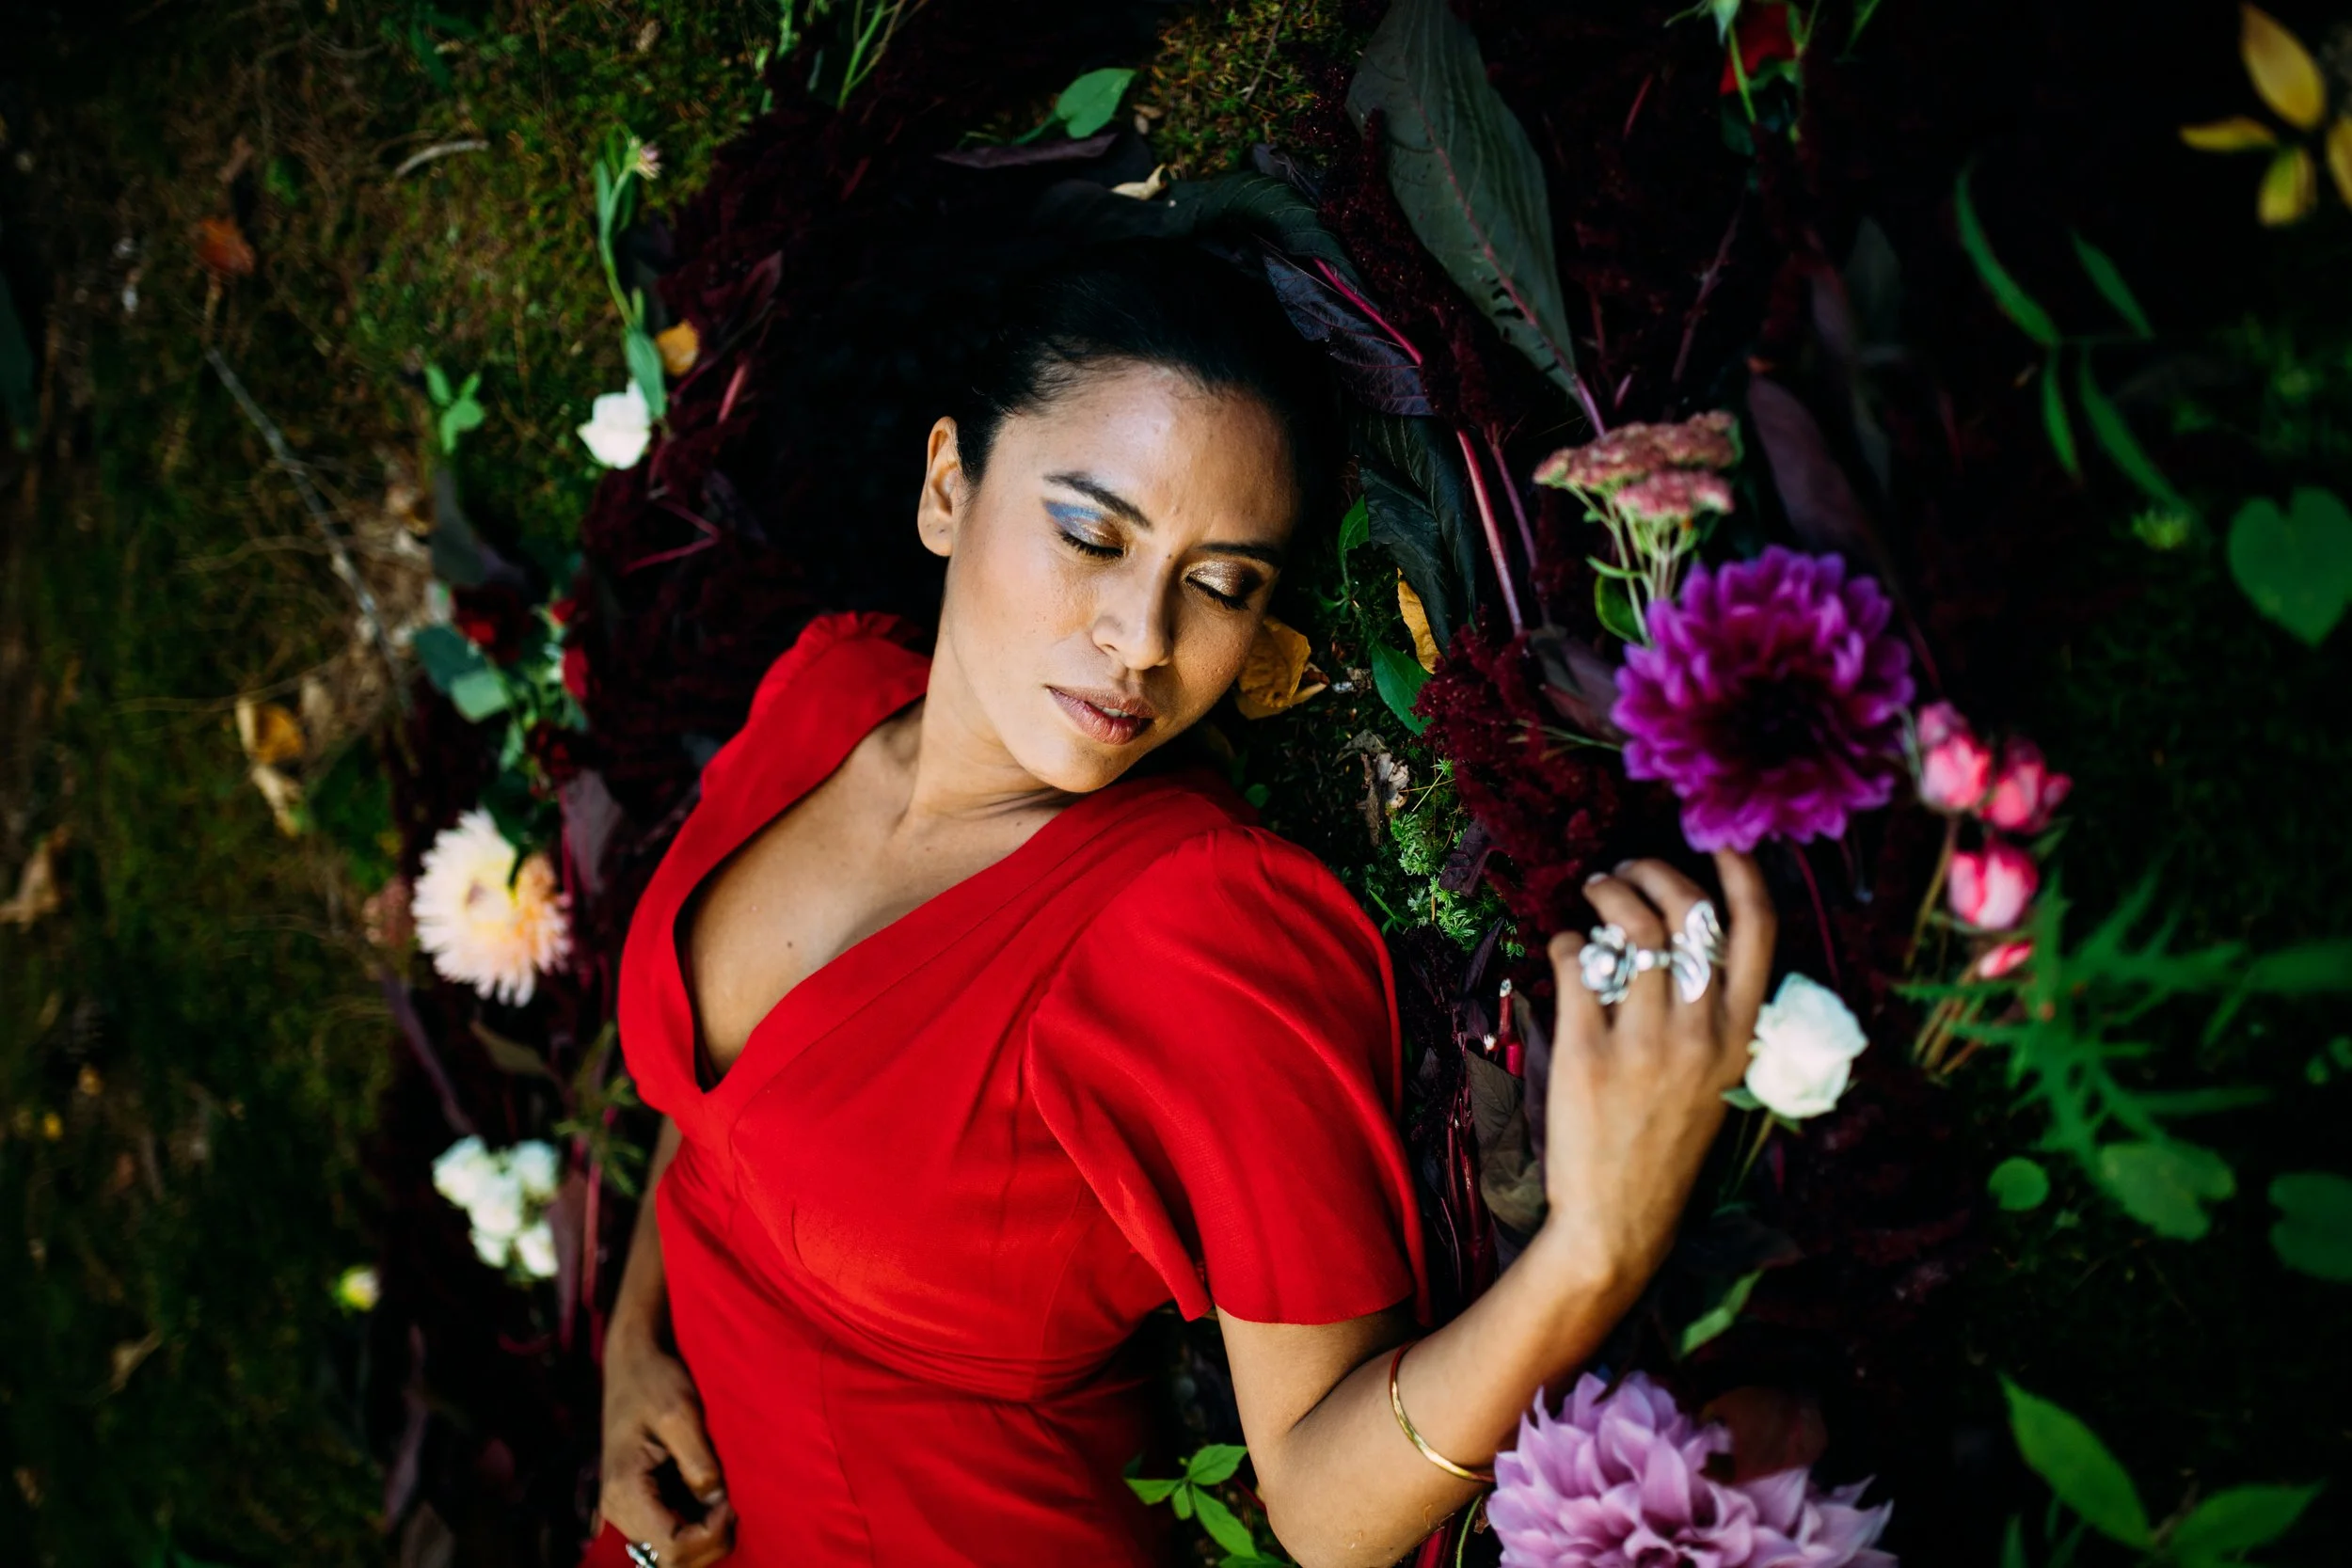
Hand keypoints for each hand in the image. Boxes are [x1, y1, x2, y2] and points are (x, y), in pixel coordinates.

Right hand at [597, 1327, 733, 1566]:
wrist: (632, 1360)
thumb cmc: (655, 1380)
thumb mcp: (682, 1413)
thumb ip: (699, 1462)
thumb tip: (716, 1501)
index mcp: (625, 1491)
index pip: (671, 1548)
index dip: (709, 1536)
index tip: (731, 1503)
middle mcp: (618, 1509)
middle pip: (669, 1559)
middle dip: (709, 1542)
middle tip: (733, 1504)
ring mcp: (625, 1507)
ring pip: (670, 1550)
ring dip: (703, 1536)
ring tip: (724, 1500)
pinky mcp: (638, 1499)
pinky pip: (668, 1530)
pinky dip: (695, 1525)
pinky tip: (712, 1497)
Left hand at [1535, 852, 1774, 1294]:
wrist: (1619, 1220)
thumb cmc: (1666, 1143)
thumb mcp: (1717, 1080)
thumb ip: (1713, 1014)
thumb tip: (1679, 936)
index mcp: (1741, 1036)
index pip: (1758, 932)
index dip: (1743, 873)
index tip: (1722, 841)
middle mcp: (1700, 1032)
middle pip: (1689, 912)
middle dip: (1656, 870)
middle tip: (1627, 869)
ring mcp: (1644, 1041)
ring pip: (1630, 928)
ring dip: (1607, 894)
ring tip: (1593, 893)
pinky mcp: (1587, 1052)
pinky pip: (1576, 964)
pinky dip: (1567, 940)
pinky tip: (1564, 947)